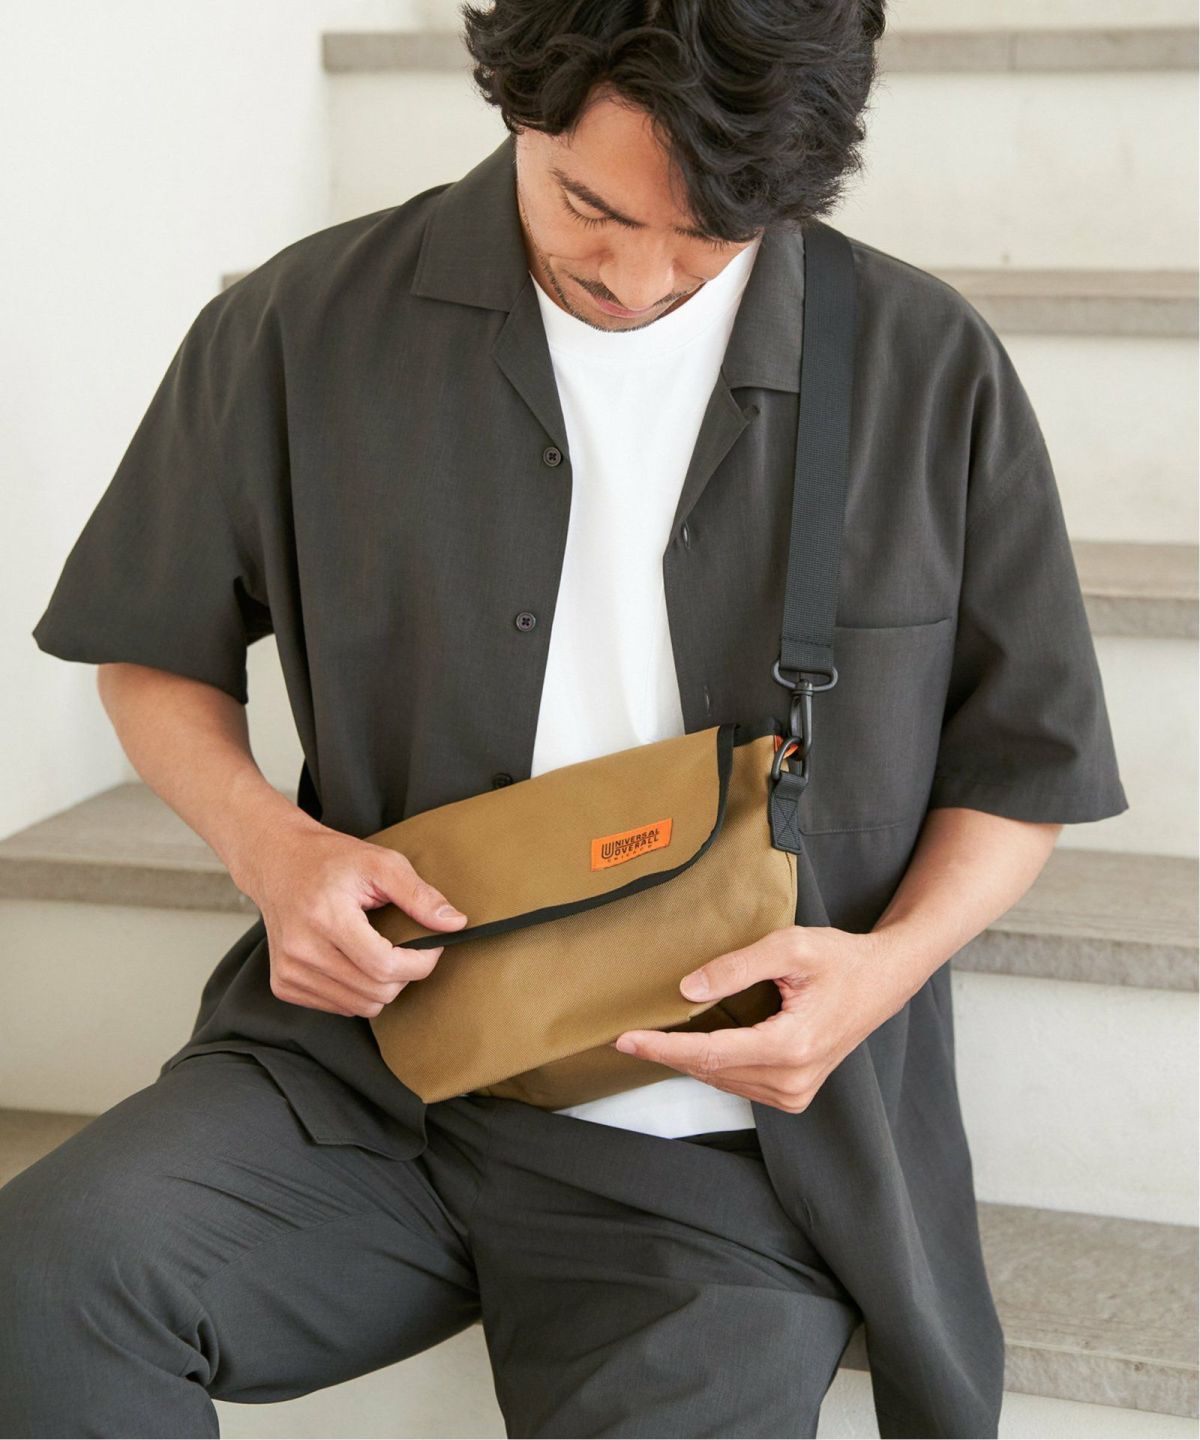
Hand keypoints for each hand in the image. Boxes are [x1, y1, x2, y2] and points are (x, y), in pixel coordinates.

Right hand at [238, 813, 468, 1017]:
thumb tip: (455, 924)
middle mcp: (301, 951)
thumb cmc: (331, 859)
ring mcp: (289, 972)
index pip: (385, 967)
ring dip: (382, 985)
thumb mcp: (381, 863)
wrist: (278, 861)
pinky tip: (354, 960)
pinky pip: (339, 1007)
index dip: (420, 963)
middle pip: (377, 992)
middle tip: (407, 947)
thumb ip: (420, 895)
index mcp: (325, 918)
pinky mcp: (284, 984)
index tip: (432, 945)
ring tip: (379, 950)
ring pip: (361, 1007)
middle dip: (405, 974)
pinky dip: (358, 991)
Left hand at [610, 924, 916, 1112]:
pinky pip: (740, 1082)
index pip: (711, 1052)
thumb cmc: (840, 959)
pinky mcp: (795, 1094)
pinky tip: (701, 1042)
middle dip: (669, 1053)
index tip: (626, 1039)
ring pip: (723, 1079)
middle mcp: (794, 1078)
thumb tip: (688, 990)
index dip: (664, 1047)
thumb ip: (737, 967)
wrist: (883, 980)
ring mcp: (796, 1091)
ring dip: (690, 1059)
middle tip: (629, 1036)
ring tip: (658, 1037)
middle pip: (712, 1069)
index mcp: (792, 1045)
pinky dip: (715, 1064)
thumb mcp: (790, 947)